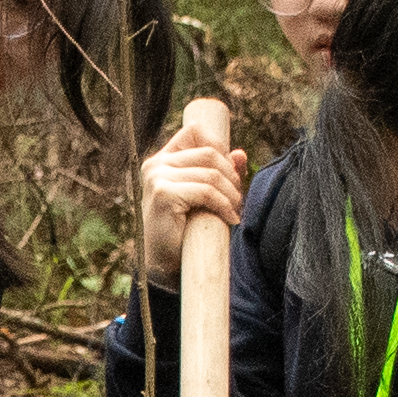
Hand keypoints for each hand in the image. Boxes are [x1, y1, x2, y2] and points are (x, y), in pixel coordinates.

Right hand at [135, 97, 242, 282]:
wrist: (164, 264)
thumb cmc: (184, 231)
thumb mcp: (205, 197)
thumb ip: (220, 173)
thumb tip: (241, 154)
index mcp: (163, 160)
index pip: (194, 131)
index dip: (219, 146)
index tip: (230, 174)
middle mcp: (156, 164)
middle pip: (209, 153)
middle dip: (232, 176)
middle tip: (238, 199)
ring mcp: (157, 177)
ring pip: (211, 174)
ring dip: (231, 194)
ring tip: (235, 211)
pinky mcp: (163, 194)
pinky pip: (206, 191)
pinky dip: (224, 205)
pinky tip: (230, 219)